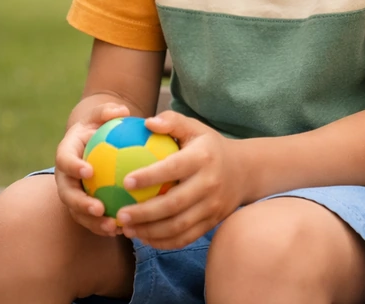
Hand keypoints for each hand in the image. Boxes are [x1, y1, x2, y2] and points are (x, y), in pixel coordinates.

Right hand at [54, 101, 130, 236]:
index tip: (89, 171)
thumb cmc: (98, 127)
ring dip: (94, 222)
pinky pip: (92, 221)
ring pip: (78, 213)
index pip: (65, 161)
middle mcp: (64, 178)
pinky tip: (125, 230)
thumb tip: (122, 111)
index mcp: (66, 154)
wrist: (92, 145)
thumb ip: (107, 111)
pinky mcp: (82, 209)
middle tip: (99, 208)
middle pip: (67, 194)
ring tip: (113, 226)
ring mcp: (72, 195)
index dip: (74, 167)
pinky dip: (106, 226)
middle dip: (80, 204)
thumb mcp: (100, 115)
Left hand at [115, 112, 246, 249]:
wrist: (245, 171)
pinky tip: (144, 238)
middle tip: (120, 214)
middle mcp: (209, 184)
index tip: (125, 181)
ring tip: (127, 229)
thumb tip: (147, 122)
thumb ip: (172, 121)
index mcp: (203, 158)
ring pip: (178, 226)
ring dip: (150, 231)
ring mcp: (212, 207)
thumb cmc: (209, 146)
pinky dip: (163, 242)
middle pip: (174, 204)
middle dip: (144, 213)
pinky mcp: (212, 223)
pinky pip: (186, 238)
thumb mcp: (194, 128)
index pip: (173, 169)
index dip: (149, 176)